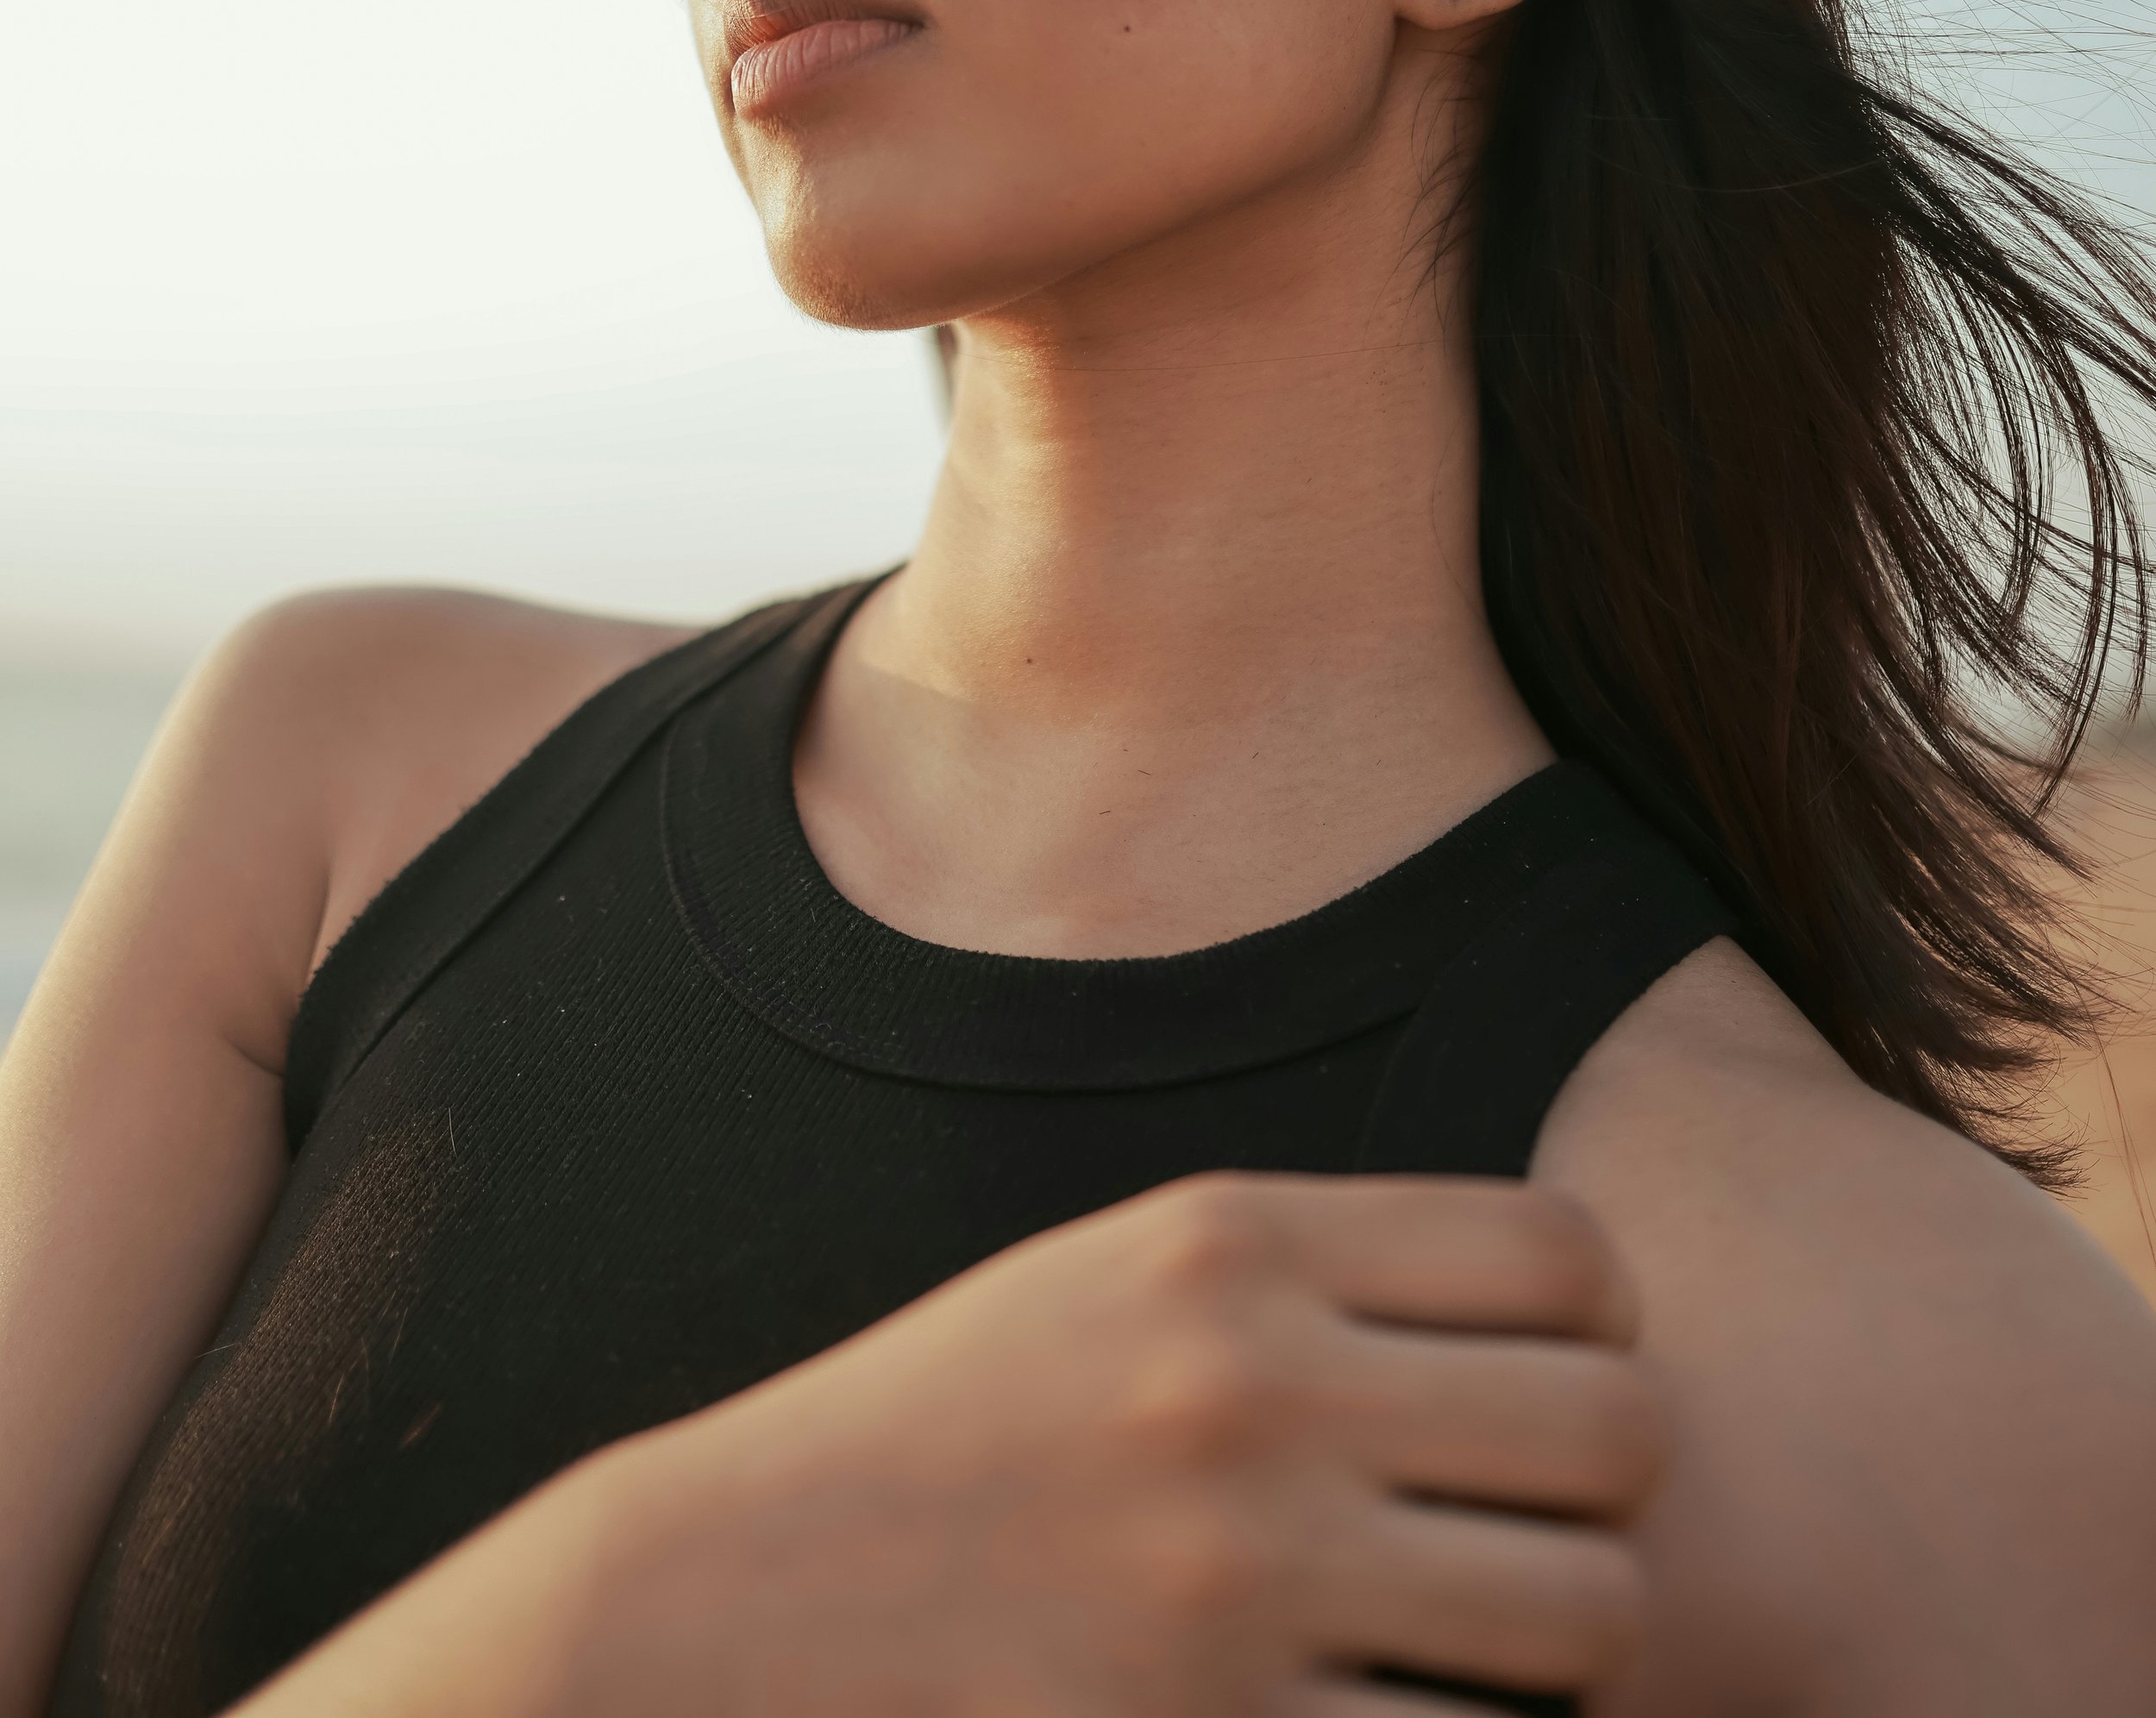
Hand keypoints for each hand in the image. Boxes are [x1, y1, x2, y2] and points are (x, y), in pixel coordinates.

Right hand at [579, 1170, 1662, 1712]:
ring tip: (1482, 1654)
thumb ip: (1315, 1280)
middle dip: (1610, 1498)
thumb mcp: (1115, 1282)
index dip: (1605, 1328)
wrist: (735, 1609)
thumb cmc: (951, 1440)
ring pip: (1593, 1613)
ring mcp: (1241, 1577)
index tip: (1553, 1386)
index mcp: (1228, 1244)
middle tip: (1533, 1540)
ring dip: (1571, 1649)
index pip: (1563, 1251)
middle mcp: (1252, 1388)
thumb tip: (1561, 1322)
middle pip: (1615, 1430)